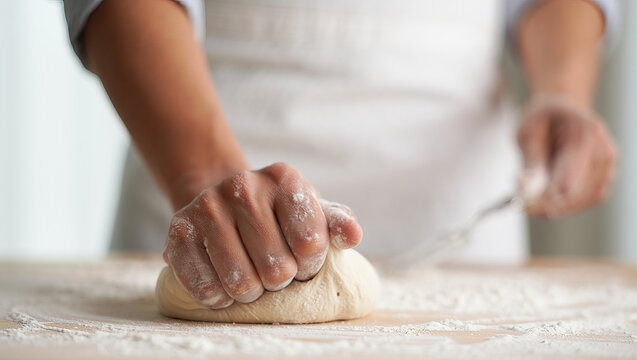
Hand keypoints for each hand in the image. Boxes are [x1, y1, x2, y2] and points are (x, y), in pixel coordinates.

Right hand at [162, 163, 362, 308]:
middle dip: (281, 279)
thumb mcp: (312, 212)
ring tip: (252, 276)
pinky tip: (224, 282)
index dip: (311, 263)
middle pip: (278, 269)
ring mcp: (206, 206)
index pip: (311, 243)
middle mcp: (243, 185)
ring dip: (251, 292)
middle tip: (274, 269)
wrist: (223, 203)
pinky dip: (219, 297)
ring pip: (241, 283)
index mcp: (283, 177)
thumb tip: (353, 235)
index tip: (302, 259)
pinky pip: (205, 288)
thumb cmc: (278, 216)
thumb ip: (337, 223)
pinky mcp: (178, 232)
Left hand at [517, 94, 616, 218]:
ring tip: (532, 205)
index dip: (549, 194)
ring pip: (586, 199)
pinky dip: (567, 206)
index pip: (572, 171)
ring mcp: (607, 164)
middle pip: (581, 189)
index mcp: (585, 131)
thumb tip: (524, 189)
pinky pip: (589, 200)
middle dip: (551, 204)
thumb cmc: (542, 118)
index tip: (527, 206)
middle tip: (525, 208)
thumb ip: (529, 161)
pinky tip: (547, 203)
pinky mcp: (603, 177)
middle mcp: (603, 148)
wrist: (560, 110)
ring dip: (559, 207)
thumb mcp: (527, 132)